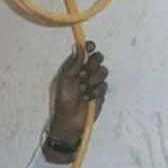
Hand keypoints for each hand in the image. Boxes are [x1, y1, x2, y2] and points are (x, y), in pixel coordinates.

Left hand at [44, 42, 107, 162]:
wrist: (70, 120)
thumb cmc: (63, 100)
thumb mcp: (65, 80)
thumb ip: (74, 63)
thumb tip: (80, 46)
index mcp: (75, 66)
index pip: (86, 51)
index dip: (90, 47)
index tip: (91, 46)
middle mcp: (86, 72)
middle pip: (97, 58)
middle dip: (92, 65)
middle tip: (83, 74)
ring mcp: (94, 82)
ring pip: (103, 71)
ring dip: (93, 80)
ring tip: (83, 89)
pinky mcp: (100, 93)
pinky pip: (104, 86)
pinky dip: (95, 92)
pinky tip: (87, 98)